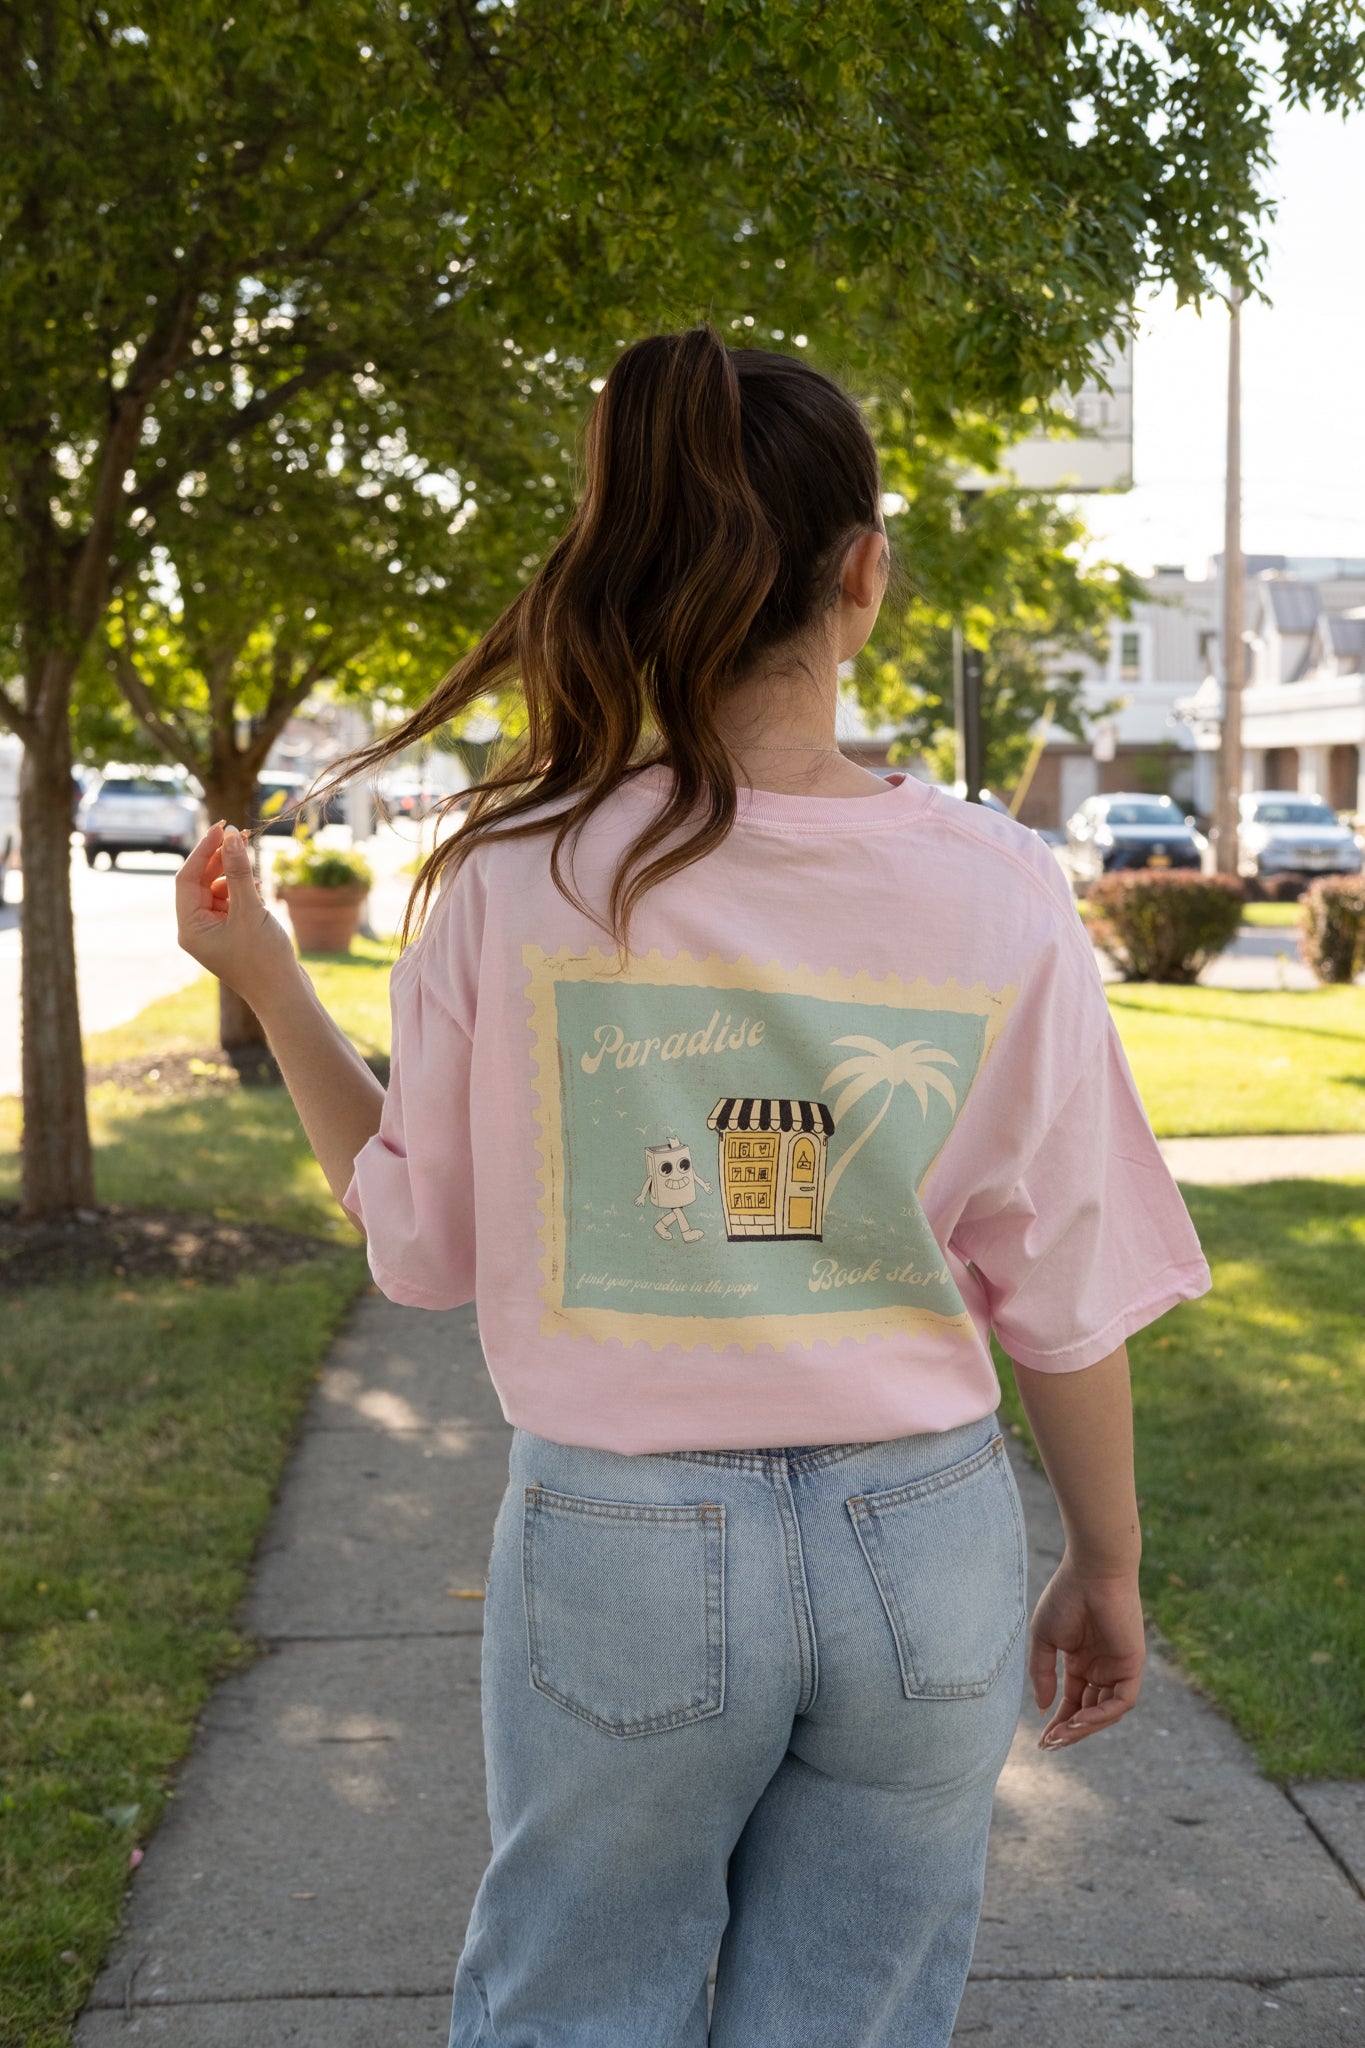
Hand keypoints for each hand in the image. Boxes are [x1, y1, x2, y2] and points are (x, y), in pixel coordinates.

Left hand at [175, 822, 299, 1010]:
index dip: (203, 849)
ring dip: (233, 874)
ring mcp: (214, 932)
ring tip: (253, 865)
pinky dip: (242, 890)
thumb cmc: (264, 959)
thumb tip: (231, 836)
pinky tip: (258, 887)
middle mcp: (196, 930)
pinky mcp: (231, 934)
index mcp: (190, 928)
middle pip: (200, 882)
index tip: (222, 826)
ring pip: (216, 890)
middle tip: (239, 835)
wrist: (284, 996)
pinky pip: (230, 902)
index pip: (187, 878)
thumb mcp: (250, 910)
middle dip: (219, 858)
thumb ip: (239, 872)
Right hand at [1028, 1555, 1144, 1749]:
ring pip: (1106, 1712)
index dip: (1058, 1722)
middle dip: (1070, 1731)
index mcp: (1081, 1661)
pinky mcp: (1133, 1665)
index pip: (1072, 1701)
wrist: (1092, 1571)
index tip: (1042, 1741)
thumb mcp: (1045, 1639)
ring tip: (1062, 1734)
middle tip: (1051, 1744)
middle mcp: (1101, 1668)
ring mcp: (1118, 1668)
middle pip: (1088, 1712)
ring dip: (1085, 1728)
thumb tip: (1043, 1708)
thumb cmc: (1066, 1597)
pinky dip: (1103, 1715)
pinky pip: (1122, 1701)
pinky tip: (1081, 1719)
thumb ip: (1043, 1674)